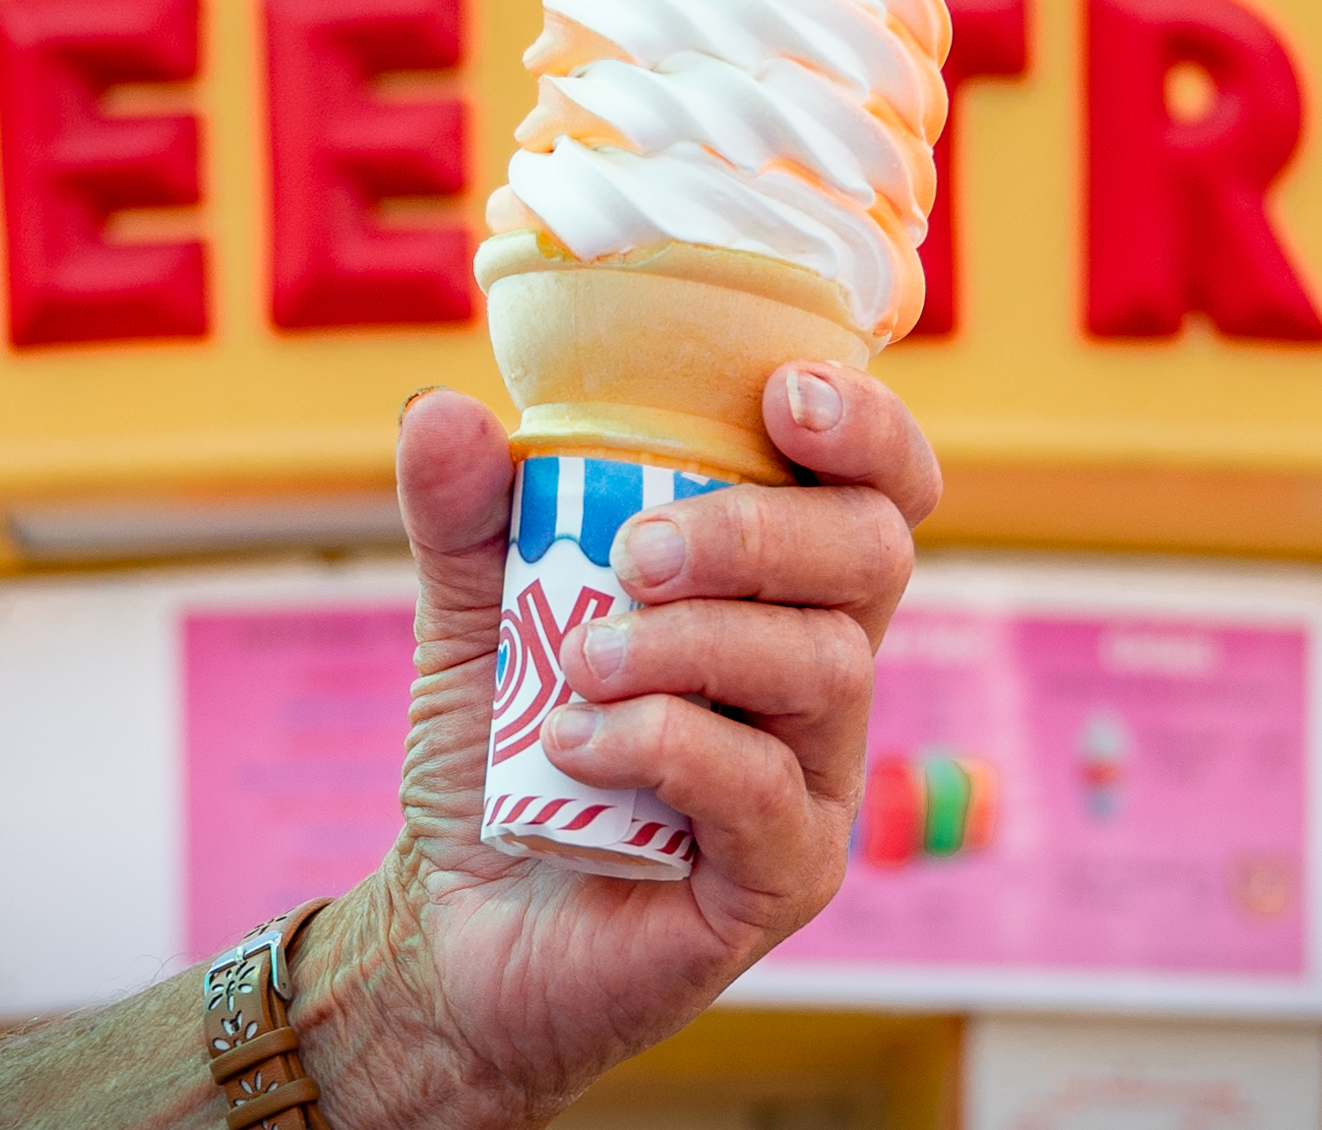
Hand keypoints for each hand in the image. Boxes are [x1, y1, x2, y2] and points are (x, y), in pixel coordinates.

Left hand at [292, 363, 938, 1129]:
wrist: (453, 924)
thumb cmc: (500, 752)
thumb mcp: (471, 612)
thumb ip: (466, 513)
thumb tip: (445, 411)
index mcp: (775, 585)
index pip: (877, 487)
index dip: (868, 430)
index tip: (781, 398)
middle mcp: (820, 669)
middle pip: (873, 554)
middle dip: (757, 531)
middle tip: (637, 554)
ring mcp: (816, 775)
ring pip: (825, 664)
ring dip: (693, 642)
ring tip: (580, 664)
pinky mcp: (786, 873)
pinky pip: (765, 786)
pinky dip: (664, 744)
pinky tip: (576, 748)